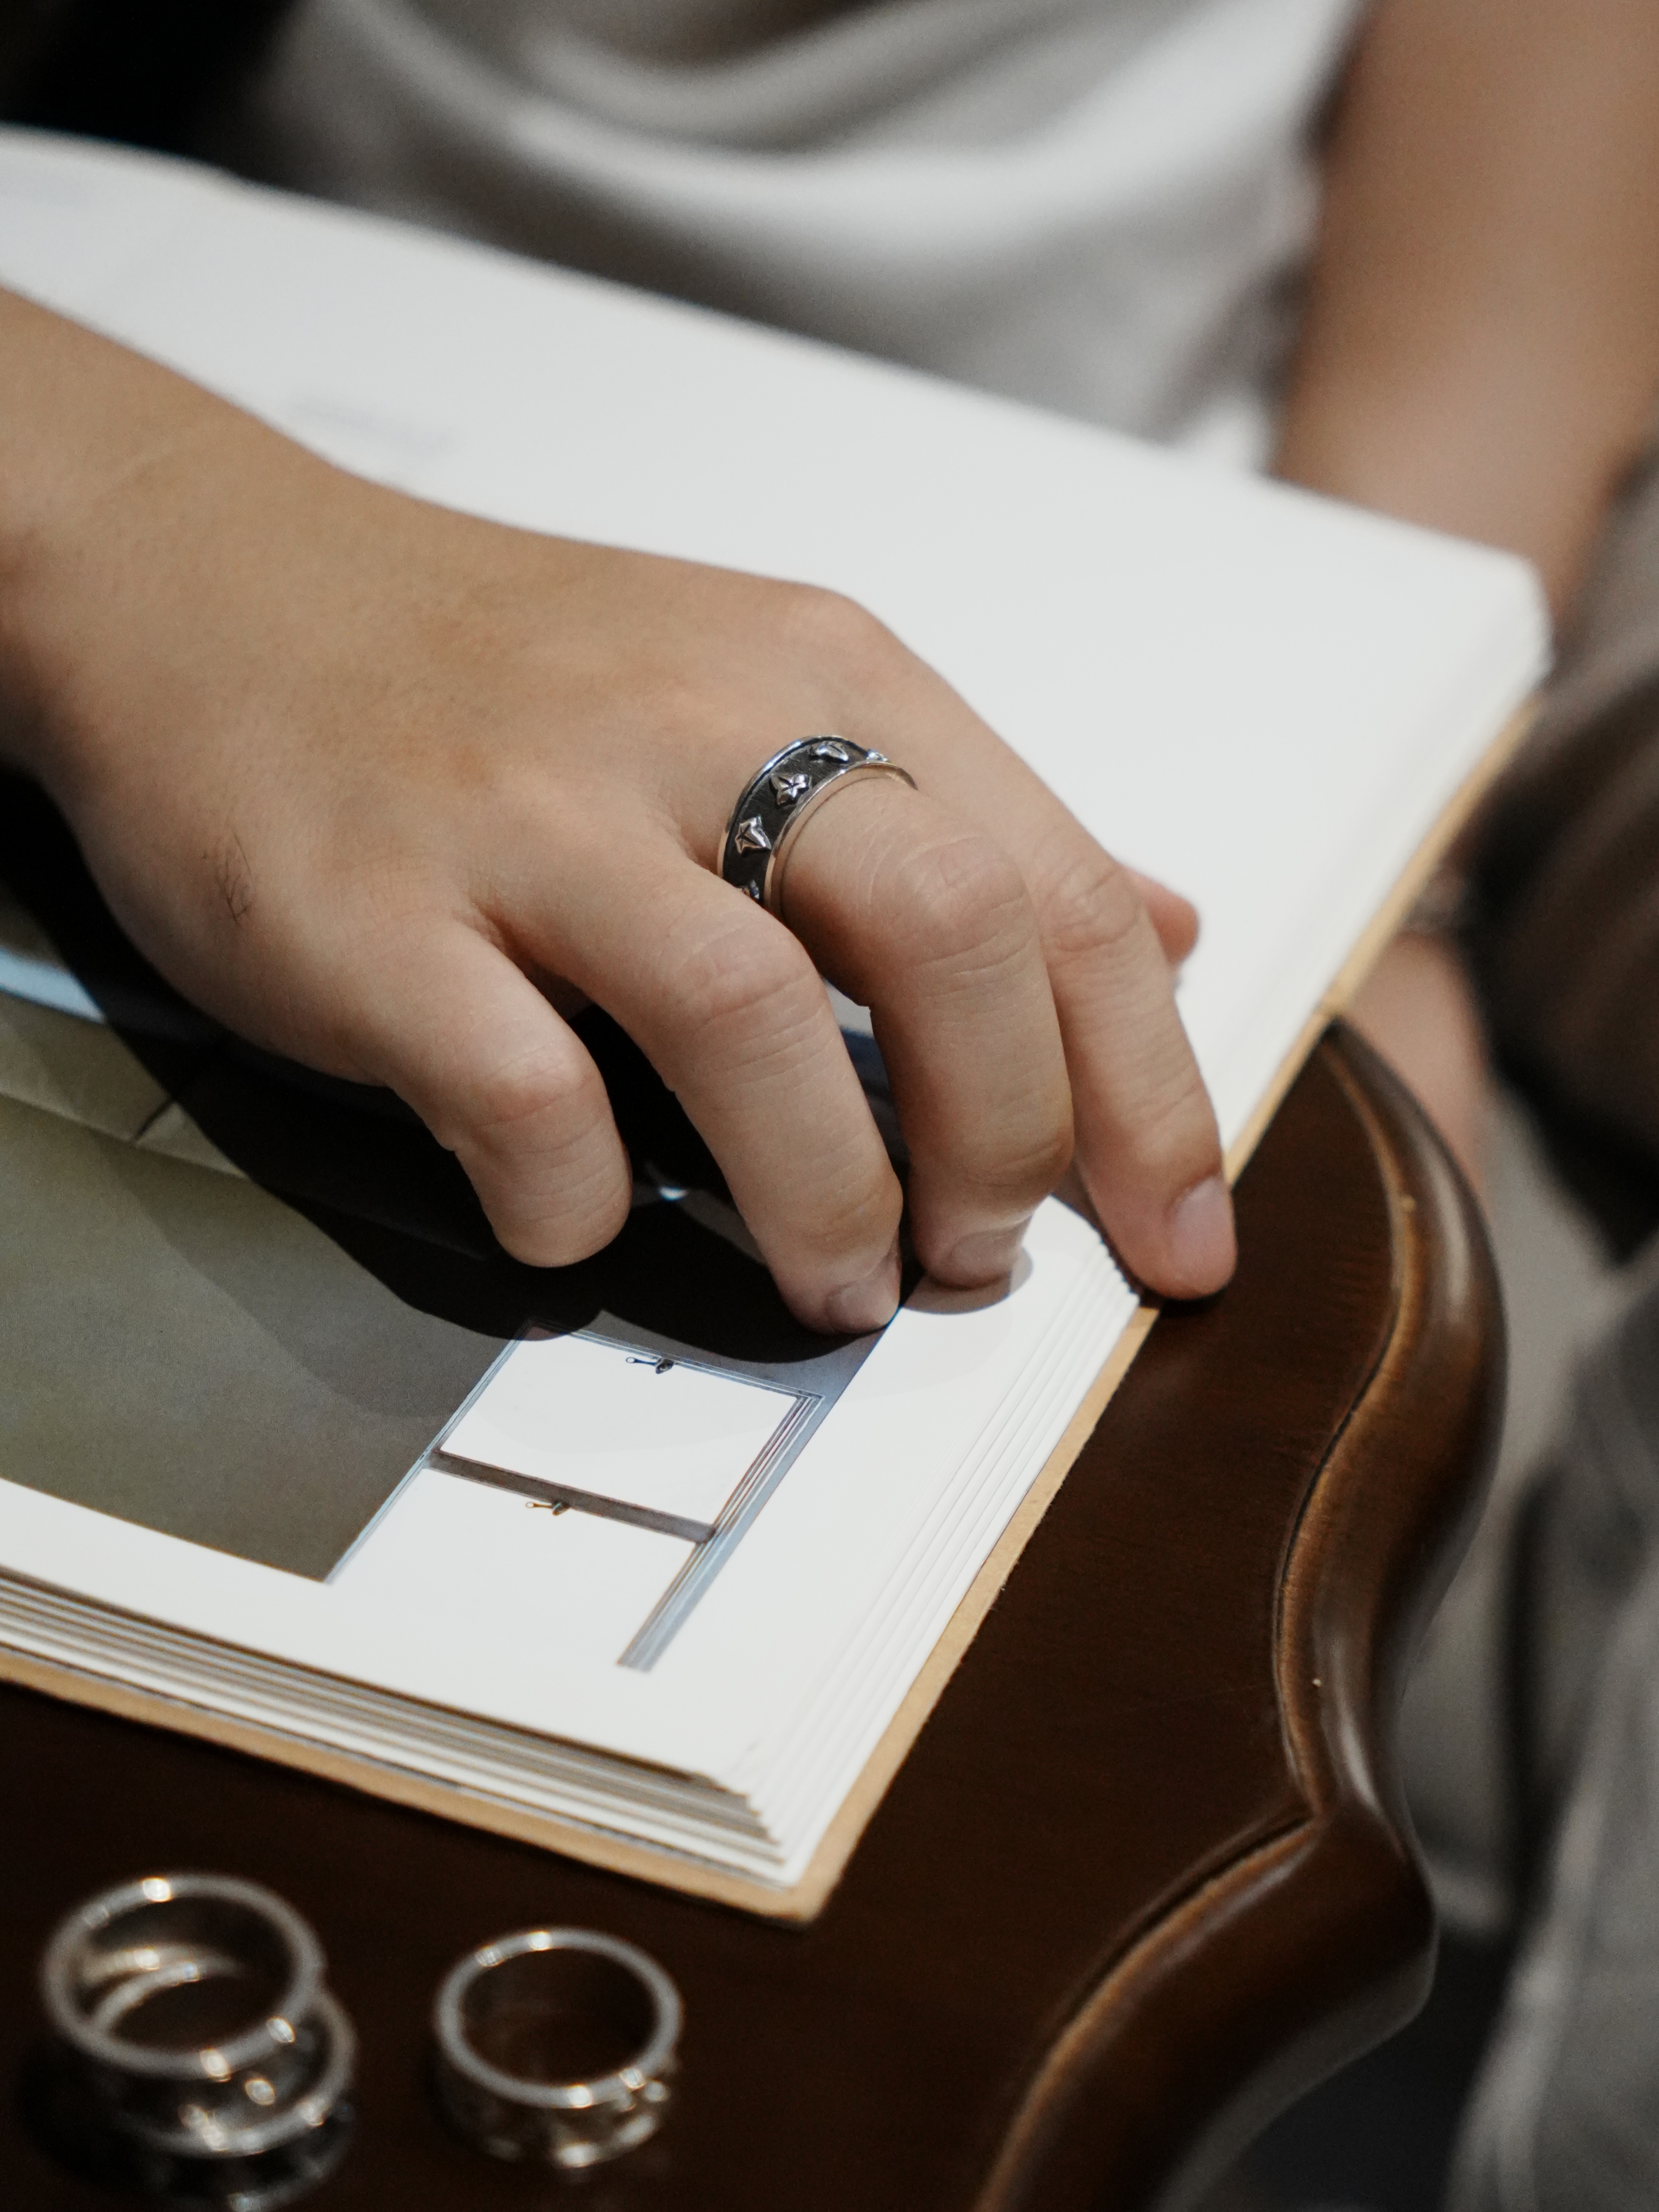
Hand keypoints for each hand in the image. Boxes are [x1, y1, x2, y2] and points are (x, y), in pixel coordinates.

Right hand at [0, 293, 1233, 1330]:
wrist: (219, 584)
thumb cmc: (511, 670)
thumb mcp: (773, 681)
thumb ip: (973, 818)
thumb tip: (1164, 928)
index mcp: (824, 674)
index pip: (1059, 894)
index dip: (1150, 1092)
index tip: (1180, 1234)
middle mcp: (698, 726)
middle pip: (947, 938)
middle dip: (1007, 1139)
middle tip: (981, 1254)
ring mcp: (532, 817)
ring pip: (751, 1021)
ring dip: (827, 1193)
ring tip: (839, 1274)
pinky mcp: (378, 912)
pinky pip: (522, 1093)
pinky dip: (580, 1198)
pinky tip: (586, 1218)